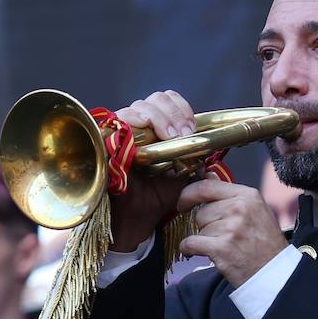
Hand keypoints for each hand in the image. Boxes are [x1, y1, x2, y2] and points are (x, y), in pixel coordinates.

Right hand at [108, 91, 195, 251]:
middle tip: (184, 133)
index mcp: (156, 128)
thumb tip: (210, 154)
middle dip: (172, 113)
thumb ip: (194, 161)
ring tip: (171, 136)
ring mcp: (120, 132)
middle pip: (154, 99)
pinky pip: (118, 123)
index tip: (191, 128)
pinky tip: (147, 137)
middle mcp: (137, 125)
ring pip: (137, 107)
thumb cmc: (155, 197)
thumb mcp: (182, 177)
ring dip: (158, 118)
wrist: (136, 219)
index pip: (167, 100)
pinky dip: (135, 124)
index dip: (181, 107)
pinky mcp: (106, 142)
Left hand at [176, 177, 287, 287]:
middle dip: (205, 224)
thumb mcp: (255, 210)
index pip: (207, 186)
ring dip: (205, 239)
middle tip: (222, 235)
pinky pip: (191, 243)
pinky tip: (197, 252)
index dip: (189, 194)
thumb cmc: (264, 242)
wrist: (273, 272)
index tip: (184, 202)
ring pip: (199, 228)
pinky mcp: (221, 248)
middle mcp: (240, 209)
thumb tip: (207, 175)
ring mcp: (231, 228)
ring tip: (223, 246)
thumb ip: (229, 193)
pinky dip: (189, 249)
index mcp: (248, 196)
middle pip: (202, 211)